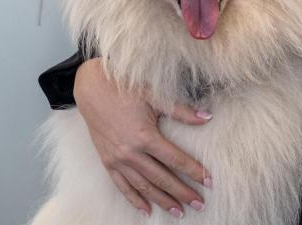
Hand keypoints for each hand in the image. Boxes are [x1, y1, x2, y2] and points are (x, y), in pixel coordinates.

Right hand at [74, 57, 212, 216]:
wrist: (92, 89)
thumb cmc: (126, 89)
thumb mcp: (155, 96)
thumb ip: (182, 111)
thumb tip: (207, 117)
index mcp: (145, 136)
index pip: (176, 160)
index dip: (194, 171)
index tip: (209, 182)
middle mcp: (131, 152)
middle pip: (162, 178)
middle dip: (182, 193)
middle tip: (199, 204)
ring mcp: (117, 160)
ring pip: (143, 186)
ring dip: (162, 200)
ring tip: (179, 212)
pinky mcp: (107, 162)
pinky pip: (122, 186)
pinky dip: (134, 200)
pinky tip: (146, 210)